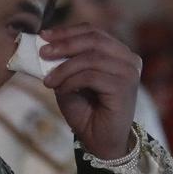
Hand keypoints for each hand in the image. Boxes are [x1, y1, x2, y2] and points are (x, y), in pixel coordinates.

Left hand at [41, 23, 140, 160]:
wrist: (99, 141)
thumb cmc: (87, 112)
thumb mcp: (70, 81)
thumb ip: (64, 62)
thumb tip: (45, 45)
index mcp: (119, 53)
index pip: (93, 32)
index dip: (67, 32)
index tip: (43, 36)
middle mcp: (129, 59)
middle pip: (93, 40)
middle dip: (64, 44)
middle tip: (42, 53)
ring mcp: (129, 73)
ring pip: (90, 58)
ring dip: (64, 68)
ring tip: (49, 81)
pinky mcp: (124, 87)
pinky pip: (91, 76)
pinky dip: (71, 81)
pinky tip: (61, 91)